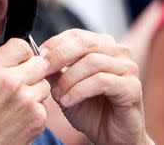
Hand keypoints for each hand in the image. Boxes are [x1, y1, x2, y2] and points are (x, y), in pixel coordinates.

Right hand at [0, 38, 49, 144]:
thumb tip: (4, 41)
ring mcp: (26, 101)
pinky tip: (18, 116)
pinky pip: (44, 105)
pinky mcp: (37, 119)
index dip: (21, 53)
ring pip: (45, 84)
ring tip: (16, 101)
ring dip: (35, 90)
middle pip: (40, 63)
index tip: (16, 61)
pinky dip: (35, 109)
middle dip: (31, 70)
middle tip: (19, 81)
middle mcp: (10, 82)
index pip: (22, 44)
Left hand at [40, 29, 151, 144]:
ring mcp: (127, 68)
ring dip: (68, 78)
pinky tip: (67, 101)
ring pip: (91, 62)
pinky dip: (79, 90)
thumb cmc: (89, 108)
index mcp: (101, 45)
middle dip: (59, 56)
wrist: (110, 135)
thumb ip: (54, 70)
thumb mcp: (64, 86)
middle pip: (84, 43)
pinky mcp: (133, 87)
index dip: (55, 44)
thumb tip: (37, 57)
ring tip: (57, 95)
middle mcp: (117, 52)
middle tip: (43, 70)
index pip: (75, 35)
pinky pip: (102, 81)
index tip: (38, 57)